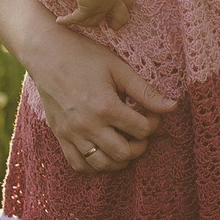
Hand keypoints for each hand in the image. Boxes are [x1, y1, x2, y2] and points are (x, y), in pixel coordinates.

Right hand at [24, 27, 177, 172]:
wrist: (46, 53)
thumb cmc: (84, 56)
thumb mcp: (118, 68)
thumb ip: (145, 91)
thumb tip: (173, 106)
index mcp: (106, 106)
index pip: (141, 129)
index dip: (154, 124)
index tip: (152, 115)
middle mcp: (88, 125)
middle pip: (124, 153)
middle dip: (140, 146)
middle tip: (141, 133)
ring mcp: (71, 133)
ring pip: (102, 164)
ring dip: (120, 160)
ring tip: (126, 145)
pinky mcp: (60, 136)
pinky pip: (78, 165)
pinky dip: (94, 166)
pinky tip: (104, 153)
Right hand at [52, 0, 131, 30]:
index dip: (126, 5)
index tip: (123, 7)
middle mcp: (112, 0)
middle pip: (122, 17)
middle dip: (117, 23)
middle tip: (111, 26)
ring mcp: (101, 7)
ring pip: (96, 21)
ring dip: (86, 22)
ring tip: (78, 22)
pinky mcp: (88, 10)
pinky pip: (77, 19)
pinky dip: (68, 20)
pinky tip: (60, 20)